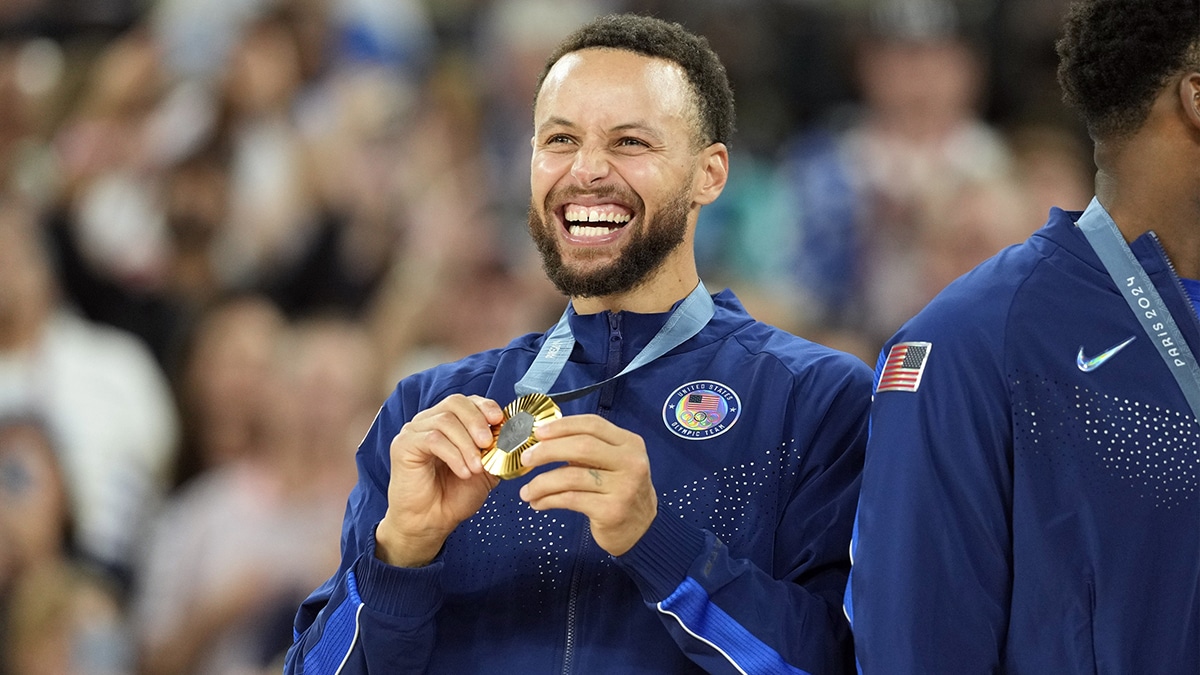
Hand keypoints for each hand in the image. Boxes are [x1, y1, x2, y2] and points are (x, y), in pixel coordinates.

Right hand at [376, 394, 502, 566]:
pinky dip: (453, 454)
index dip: (484, 406)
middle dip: (477, 420)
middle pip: (455, 403)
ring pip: (445, 421)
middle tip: (488, 443)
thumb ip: (495, 451)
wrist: (431, 523)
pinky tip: (463, 472)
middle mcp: (428, 422)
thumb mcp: (484, 471)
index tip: (499, 420)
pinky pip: (432, 439)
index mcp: (448, 424)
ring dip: (466, 444)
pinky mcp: (403, 445)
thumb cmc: (454, 497)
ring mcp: (414, 432)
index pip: (466, 401)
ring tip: (476, 467)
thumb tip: (514, 436)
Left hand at [518, 415, 656, 555]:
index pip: (593, 425)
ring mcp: (623, 487)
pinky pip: (570, 499)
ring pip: (571, 476)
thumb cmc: (621, 491)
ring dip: (541, 482)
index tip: (538, 432)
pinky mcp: (611, 511)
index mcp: (630, 444)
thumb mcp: (613, 464)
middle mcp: (630, 463)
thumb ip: (588, 450)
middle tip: (526, 459)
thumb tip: (545, 440)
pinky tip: (538, 503)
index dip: (562, 426)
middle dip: (547, 451)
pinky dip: (548, 499)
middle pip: (581, 447)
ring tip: (526, 490)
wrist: (642, 530)